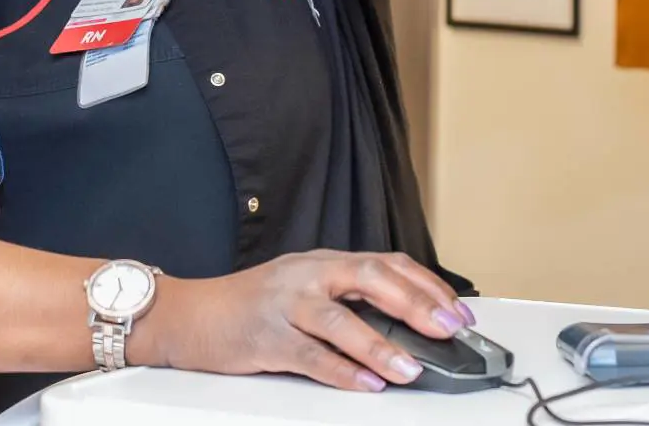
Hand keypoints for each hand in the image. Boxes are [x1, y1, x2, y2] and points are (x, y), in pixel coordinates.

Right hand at [128, 250, 476, 391]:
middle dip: (413, 303)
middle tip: (448, 328)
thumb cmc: (252, 304)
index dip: (425, 285)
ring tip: (409, 368)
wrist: (190, 314)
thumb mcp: (303, 288)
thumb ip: (347, 300)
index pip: (385, 263)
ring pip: (338, 321)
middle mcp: (307, 276)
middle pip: (368, 279)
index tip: (457, 310)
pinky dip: (341, 372)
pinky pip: (309, 357)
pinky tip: (366, 385)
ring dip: (378, 346)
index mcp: (322, 262)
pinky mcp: (266, 338)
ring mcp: (285, 306)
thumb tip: (408, 326)